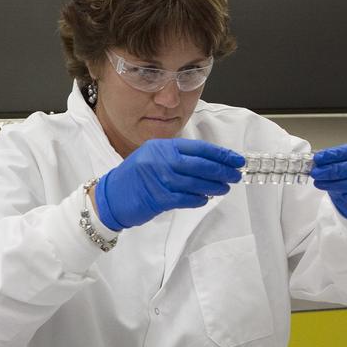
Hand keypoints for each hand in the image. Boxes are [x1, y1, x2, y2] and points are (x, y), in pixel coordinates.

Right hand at [95, 138, 244, 230]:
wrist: (110, 197)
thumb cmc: (134, 178)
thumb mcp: (152, 157)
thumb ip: (176, 157)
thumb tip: (210, 162)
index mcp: (161, 146)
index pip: (198, 148)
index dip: (220, 154)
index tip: (236, 160)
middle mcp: (160, 160)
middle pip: (200, 165)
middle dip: (222, 170)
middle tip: (235, 175)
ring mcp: (158, 179)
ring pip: (195, 182)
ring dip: (213, 186)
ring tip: (224, 188)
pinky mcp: (157, 198)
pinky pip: (184, 198)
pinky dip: (197, 199)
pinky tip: (204, 199)